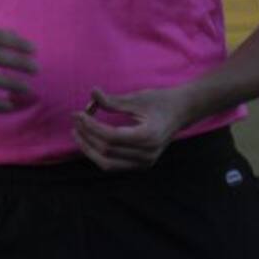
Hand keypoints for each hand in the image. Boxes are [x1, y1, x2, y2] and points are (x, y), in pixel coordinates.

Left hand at [71, 86, 190, 171]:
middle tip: (75, 122)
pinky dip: (100, 154)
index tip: (78, 114)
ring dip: (90, 149)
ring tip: (78, 134)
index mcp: (147, 136)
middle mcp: (147, 154)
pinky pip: (115, 164)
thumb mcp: (138, 98)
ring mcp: (145, 162)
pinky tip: (92, 142)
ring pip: (108, 163)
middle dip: (86, 137)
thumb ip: (114, 101)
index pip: (110, 137)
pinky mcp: (142, 164)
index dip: (91, 126)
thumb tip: (92, 93)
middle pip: (107, 152)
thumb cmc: (162, 100)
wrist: (183, 111)